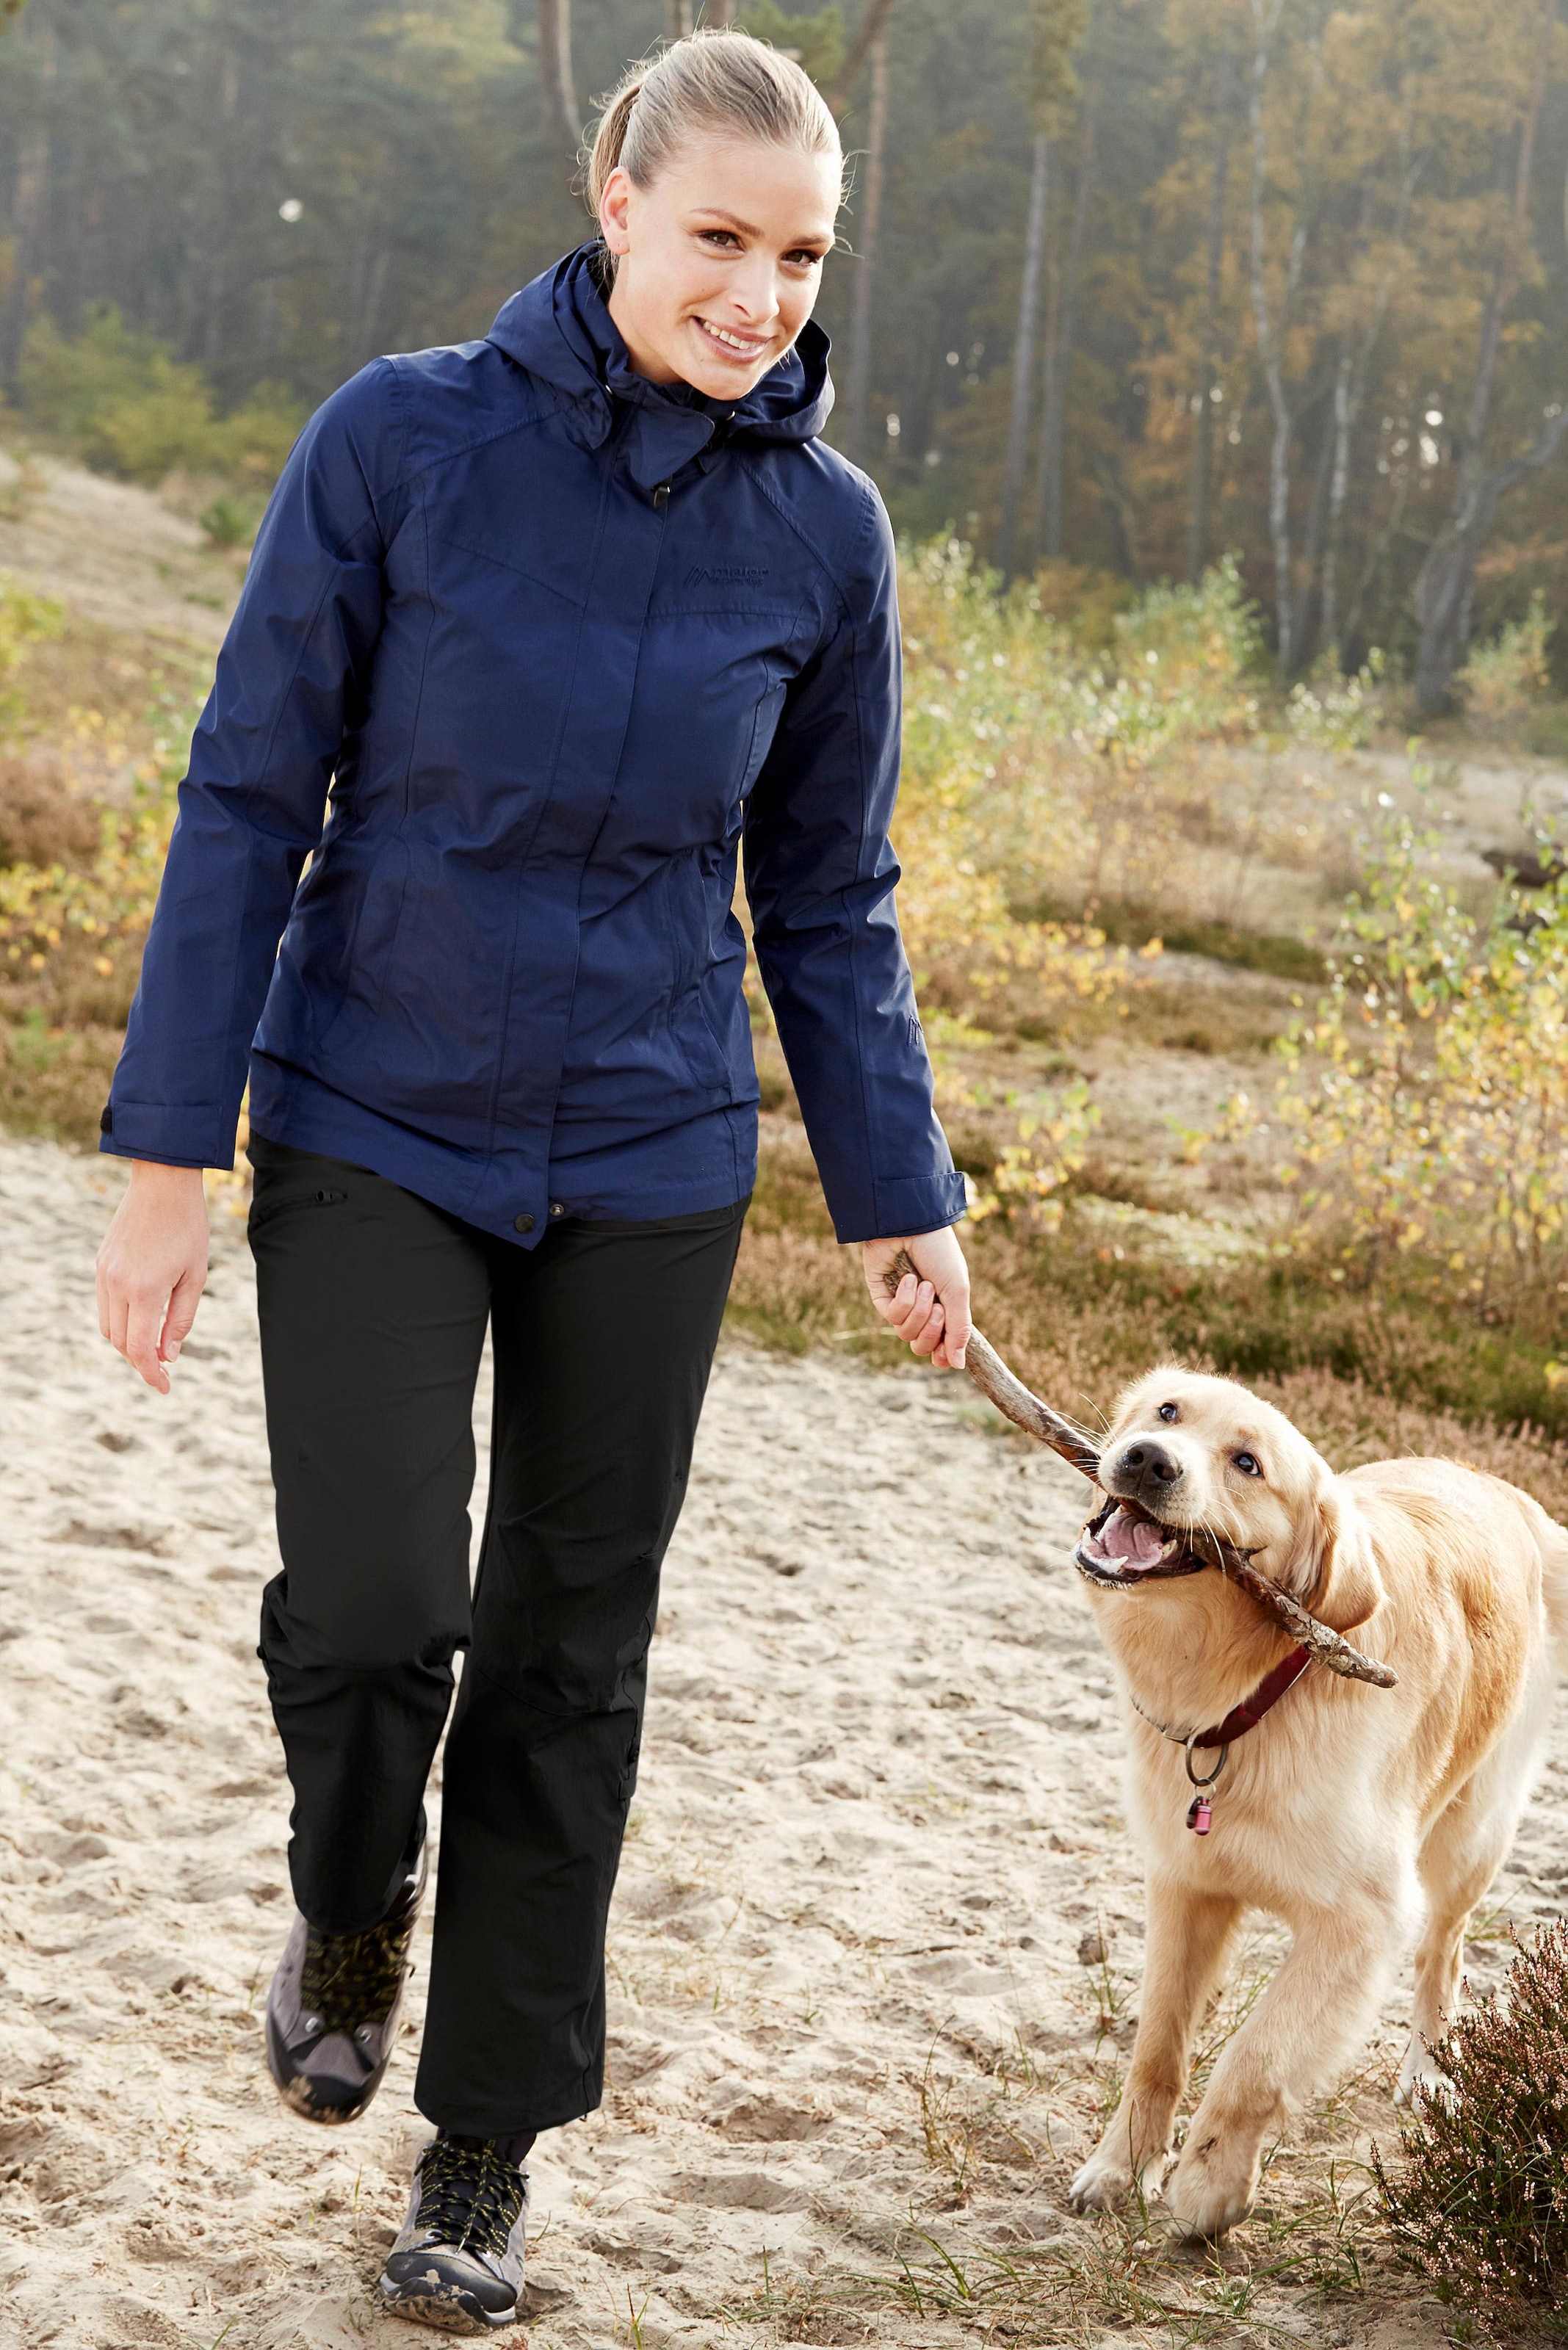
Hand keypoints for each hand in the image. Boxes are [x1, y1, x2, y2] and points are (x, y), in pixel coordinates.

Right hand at [96, 1160, 210, 1392]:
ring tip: (154, 1343)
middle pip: (121, 1342)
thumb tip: (168, 1355)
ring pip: (108, 1327)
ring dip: (128, 1341)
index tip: (165, 1387)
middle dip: (141, 1360)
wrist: (162, 1184)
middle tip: (165, 1367)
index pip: (140, 1349)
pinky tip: (141, 1317)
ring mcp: (104, 1274)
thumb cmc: (188, 1229)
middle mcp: (117, 1285)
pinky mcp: (100, 1264)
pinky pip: (104, 1305)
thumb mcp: (195, 1277)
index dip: (151, 1374)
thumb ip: (180, 1319)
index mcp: (145, 1291)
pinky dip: (120, 1320)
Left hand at [861, 1226, 971, 1369]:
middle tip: (938, 1306)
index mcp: (944, 1308)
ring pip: (906, 1333)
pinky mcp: (882, 1296)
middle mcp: (922, 1310)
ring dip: (919, 1310)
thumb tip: (958, 1366)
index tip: (945, 1355)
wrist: (913, 1226)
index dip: (942, 1354)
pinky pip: (892, 1316)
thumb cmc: (940, 1255)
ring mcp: (901, 1304)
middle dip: (932, 1329)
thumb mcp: (957, 1292)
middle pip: (922, 1346)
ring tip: (923, 1284)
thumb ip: (958, 1330)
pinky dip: (903, 1299)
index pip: (940, 1346)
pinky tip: (907, 1278)